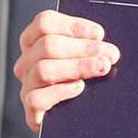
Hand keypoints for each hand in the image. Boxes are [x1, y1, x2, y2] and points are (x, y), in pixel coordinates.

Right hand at [12, 11, 119, 131]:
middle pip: (48, 45)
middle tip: (110, 54)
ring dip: (78, 67)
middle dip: (84, 48)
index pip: (44, 23)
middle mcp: (28, 61)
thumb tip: (102, 39)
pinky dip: (61, 91)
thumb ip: (90, 43)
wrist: (80, 114)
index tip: (99, 34)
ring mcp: (27, 85)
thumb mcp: (87, 54)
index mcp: (37, 41)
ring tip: (101, 68)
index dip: (73, 25)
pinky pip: (37, 99)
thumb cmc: (85, 77)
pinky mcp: (32, 109)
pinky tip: (79, 88)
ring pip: (43, 70)